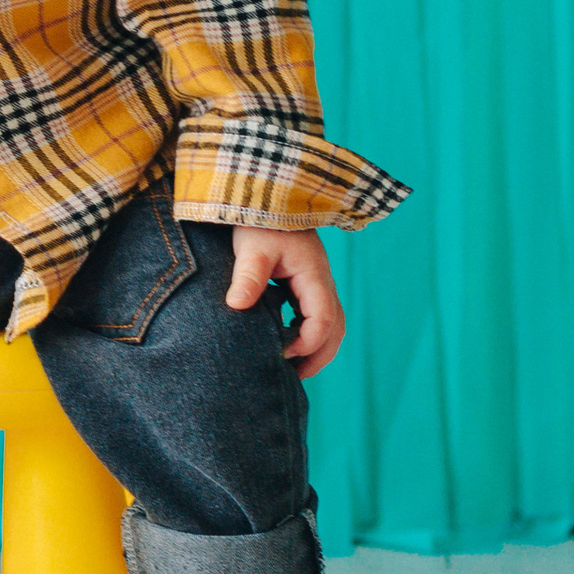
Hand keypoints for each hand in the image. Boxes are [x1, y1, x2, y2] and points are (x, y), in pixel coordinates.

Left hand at [226, 225, 344, 377]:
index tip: (281, 353)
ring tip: (292, 368)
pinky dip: (308, 333)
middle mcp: (321, 281)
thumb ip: (248, 276)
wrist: (267, 196)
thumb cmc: (260, 221)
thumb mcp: (252, 247)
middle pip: (335, 327)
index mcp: (314, 275)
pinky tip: (285, 341)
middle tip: (295, 377)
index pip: (323, 319)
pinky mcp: (306, 282)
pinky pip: (317, 314)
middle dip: (320, 356)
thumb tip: (237, 305)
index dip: (307, 342)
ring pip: (331, 322)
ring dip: (317, 347)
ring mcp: (316, 282)